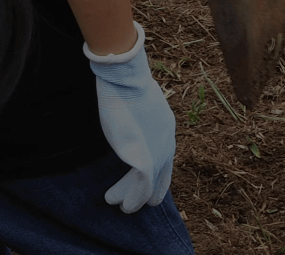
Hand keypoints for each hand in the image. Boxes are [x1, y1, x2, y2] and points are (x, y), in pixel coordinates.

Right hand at [85, 24, 175, 213]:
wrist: (126, 80)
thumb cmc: (126, 85)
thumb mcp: (137, 103)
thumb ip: (137, 116)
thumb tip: (126, 110)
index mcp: (166, 129)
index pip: (164, 159)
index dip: (152, 174)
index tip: (134, 182)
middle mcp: (167, 143)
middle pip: (159, 176)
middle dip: (142, 190)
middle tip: (127, 199)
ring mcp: (158, 153)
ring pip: (148, 186)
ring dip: (133, 198)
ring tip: (118, 204)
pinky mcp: (145, 160)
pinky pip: (142, 188)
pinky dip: (132, 198)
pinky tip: (123, 205)